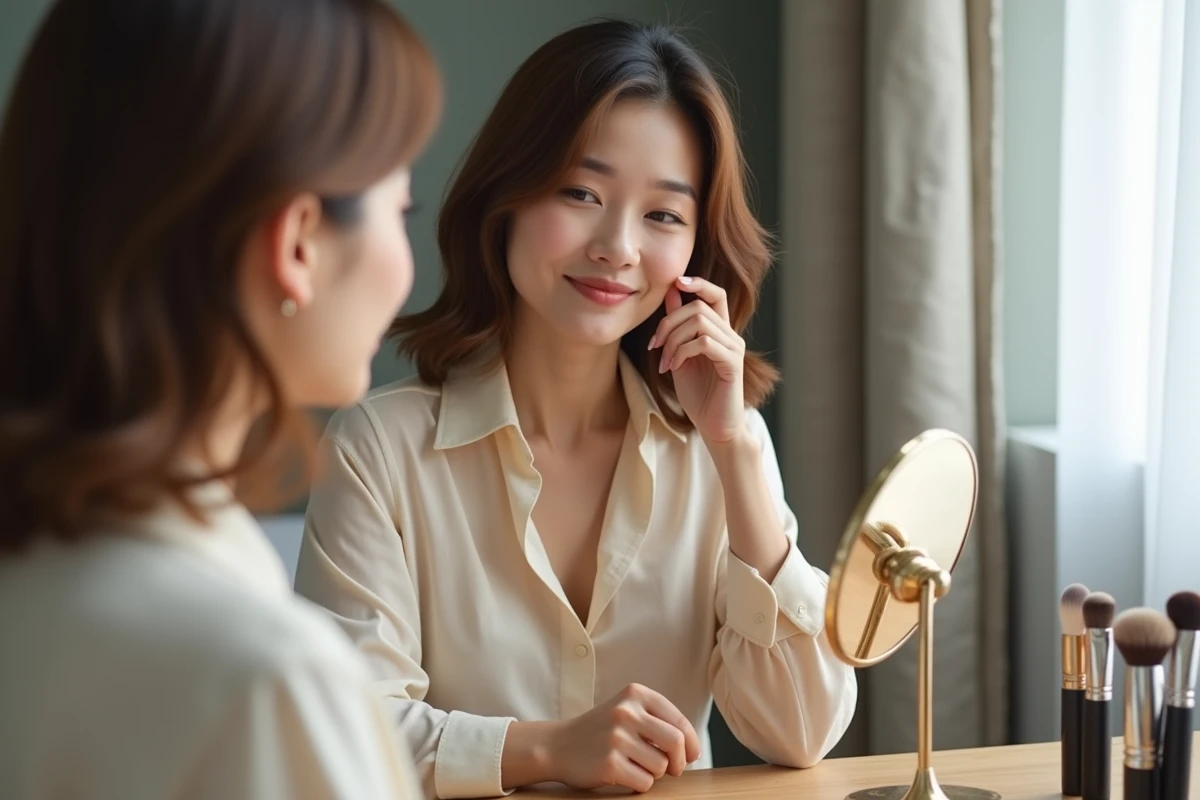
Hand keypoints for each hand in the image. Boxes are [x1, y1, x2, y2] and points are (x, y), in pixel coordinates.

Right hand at [547, 683, 701, 792]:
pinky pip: (644, 782)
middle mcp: (626, 712)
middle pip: (676, 742)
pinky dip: (640, 784)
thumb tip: (692, 749)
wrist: (557, 745)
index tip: (691, 755)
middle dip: (680, 761)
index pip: (679, 721)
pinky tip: (624, 774)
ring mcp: (616, 738)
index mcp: (635, 694)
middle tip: (673, 769)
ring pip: (661, 766)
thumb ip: (658, 720)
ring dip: (655, 773)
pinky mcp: (609, 764)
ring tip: (637, 766)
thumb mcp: (626, 710)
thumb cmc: (600, 731)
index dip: (691, 743)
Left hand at [649, 275, 746, 445]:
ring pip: (700, 322)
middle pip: (698, 306)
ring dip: (673, 340)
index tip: (674, 283)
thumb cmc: (698, 394)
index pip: (716, 294)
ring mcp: (734, 349)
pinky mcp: (732, 364)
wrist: (714, 428)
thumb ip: (678, 327)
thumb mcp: (680, 355)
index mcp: (720, 332)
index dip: (697, 283)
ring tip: (664, 361)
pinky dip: (682, 352)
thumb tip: (671, 293)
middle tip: (654, 345)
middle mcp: (731, 336)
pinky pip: (704, 343)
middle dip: (669, 322)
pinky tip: (673, 368)